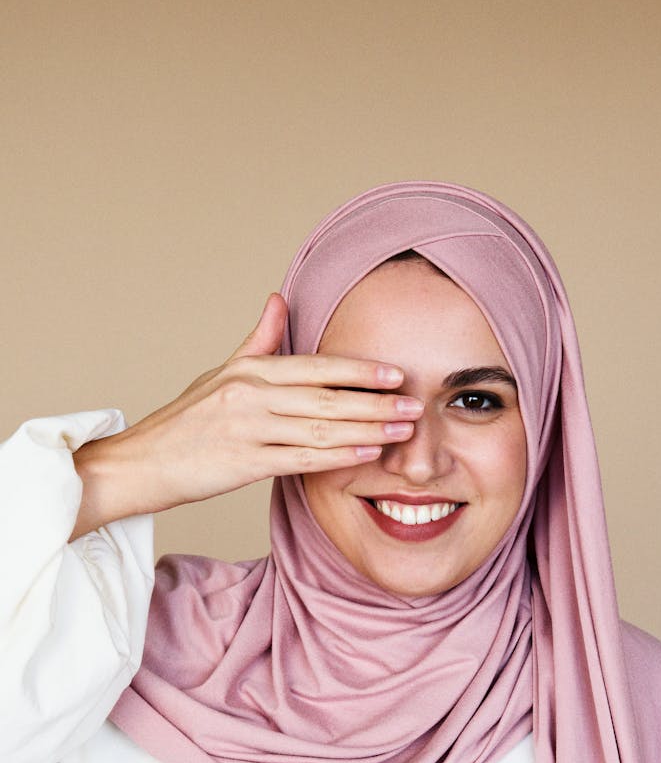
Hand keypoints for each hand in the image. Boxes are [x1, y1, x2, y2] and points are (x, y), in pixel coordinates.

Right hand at [70, 294, 421, 537]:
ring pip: (320, 427)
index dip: (359, 370)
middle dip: (375, 402)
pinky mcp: (244, 463)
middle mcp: (250, 396)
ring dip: (367, 429)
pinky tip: (366, 454)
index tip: (395, 373)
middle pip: (326, 397)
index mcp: (250, 371)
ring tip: (402, 431)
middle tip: (414, 404)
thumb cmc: (186, 420)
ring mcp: (247, 430)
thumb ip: (259, 341)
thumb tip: (278, 299)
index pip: (315, 366)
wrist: (144, 463)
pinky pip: (301, 459)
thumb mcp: (220, 373)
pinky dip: (337, 456)